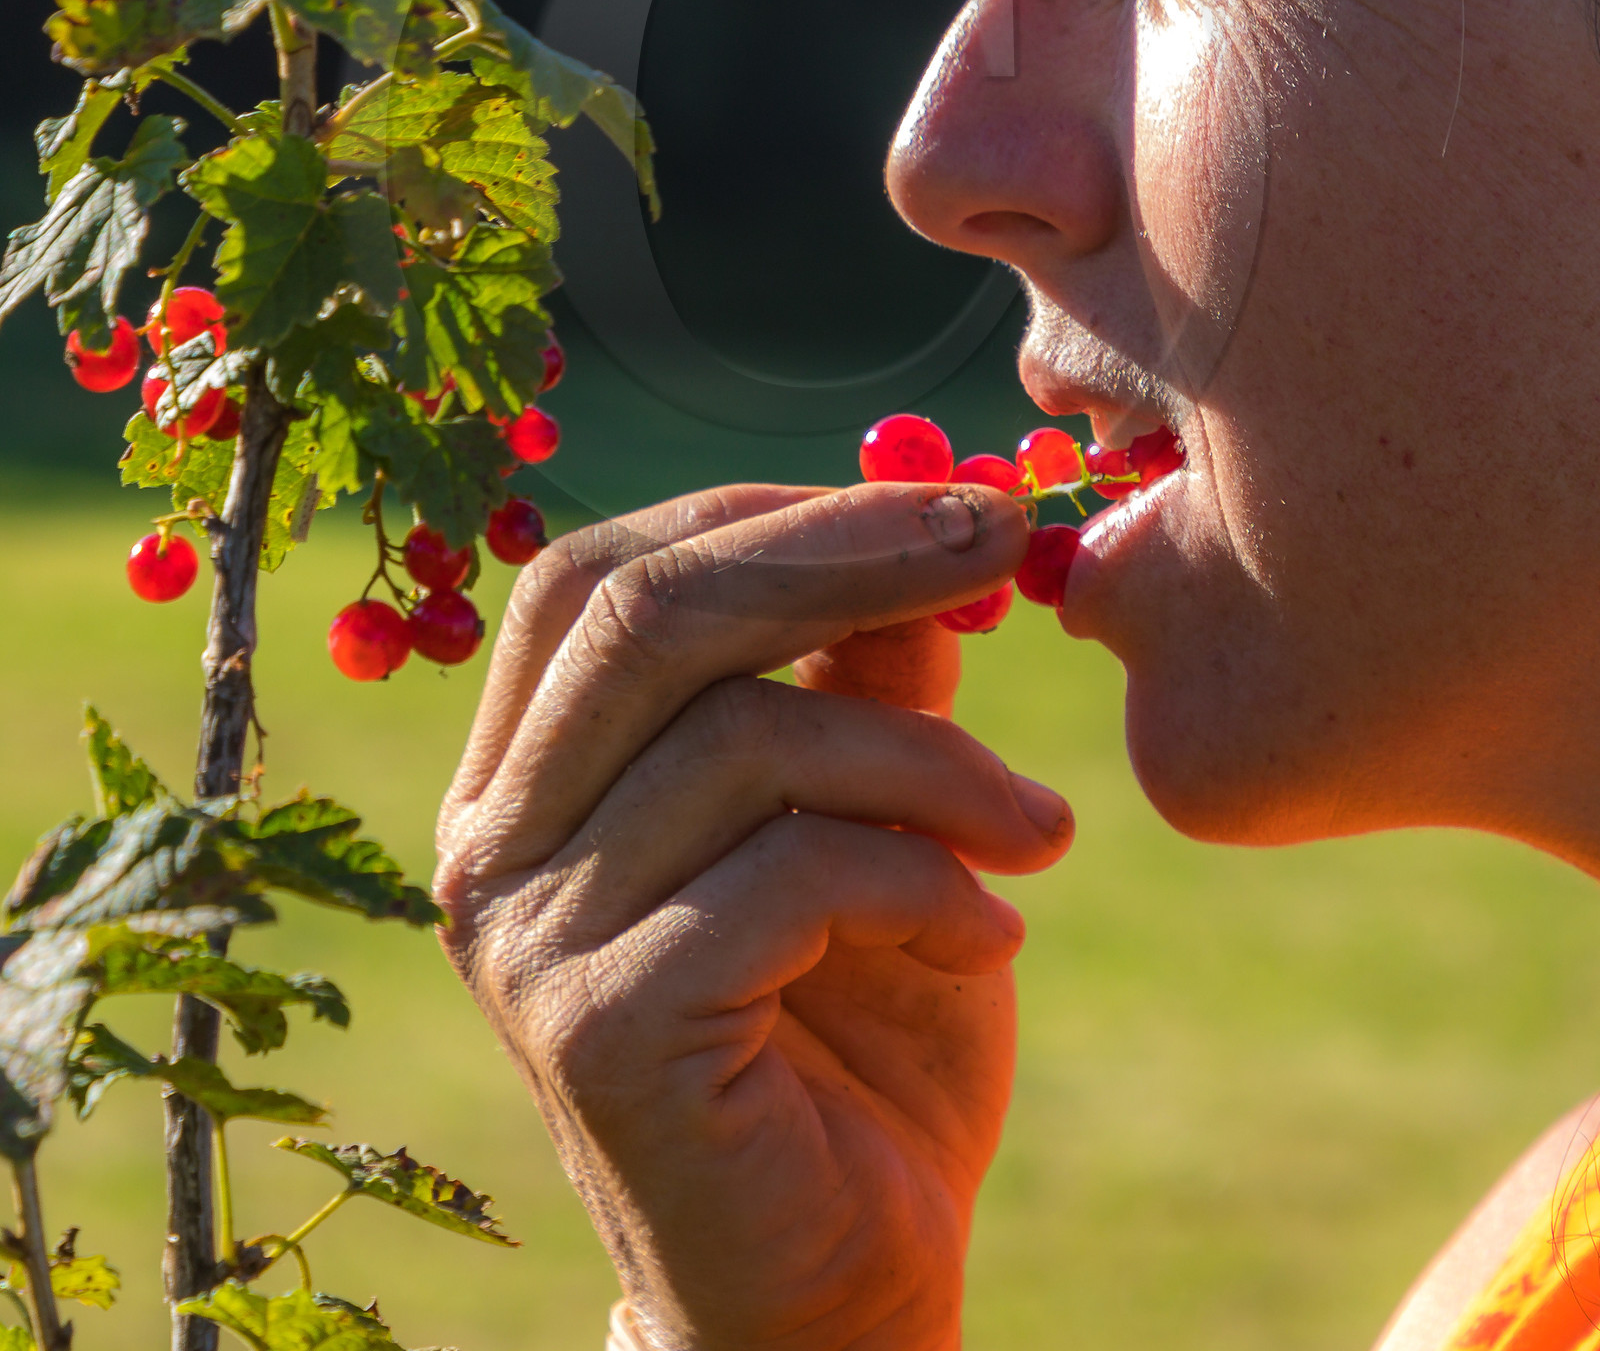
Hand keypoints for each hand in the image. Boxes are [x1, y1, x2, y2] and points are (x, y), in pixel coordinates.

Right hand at [435, 480, 1072, 1350]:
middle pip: (650, 619)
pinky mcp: (602, 1028)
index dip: (769, 511)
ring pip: (743, 738)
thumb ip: (871, 679)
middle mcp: (492, 843)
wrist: (835, 1295)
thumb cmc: (857, 1039)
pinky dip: (924, 877)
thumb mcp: (875, 820)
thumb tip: (936, 514)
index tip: (942, 492)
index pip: (601, 574)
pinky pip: (788, 873)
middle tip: (1004, 545)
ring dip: (931, 760)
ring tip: (1038, 826)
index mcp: (526, 772)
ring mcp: (529, 938)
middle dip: (846, 557)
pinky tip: (995, 933)